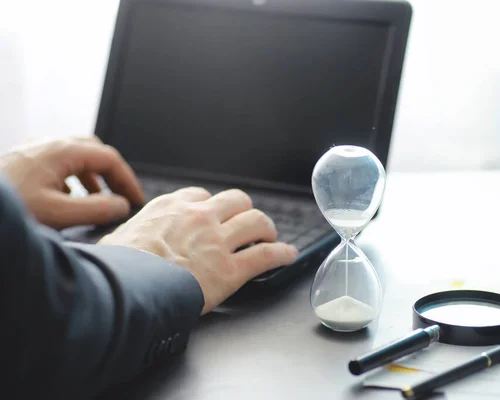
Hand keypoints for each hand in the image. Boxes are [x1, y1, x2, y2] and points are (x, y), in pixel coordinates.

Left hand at [0, 137, 143, 228]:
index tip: (136, 201)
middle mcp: (49, 145)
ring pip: (76, 156)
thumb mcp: (58, 214)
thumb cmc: (10, 208)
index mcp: (62, 152)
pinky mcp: (23, 163)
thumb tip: (121, 205)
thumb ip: (97, 209)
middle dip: (112, 174)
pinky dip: (74, 178)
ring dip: (94, 176)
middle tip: (121, 196)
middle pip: (95, 151)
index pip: (110, 158)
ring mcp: (34, 152)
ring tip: (99, 199)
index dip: (128, 180)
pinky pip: (58, 163)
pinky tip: (68, 199)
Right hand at [98, 187, 298, 313]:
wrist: (125, 290)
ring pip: (257, 221)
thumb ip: (127, 235)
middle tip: (247, 225)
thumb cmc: (116, 269)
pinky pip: (267, 255)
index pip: (202, 195)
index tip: (216, 216)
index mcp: (171, 207)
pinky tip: (289, 255)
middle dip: (244, 211)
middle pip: (237, 201)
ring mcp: (217, 241)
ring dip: (266, 229)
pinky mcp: (230, 269)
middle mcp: (199, 217)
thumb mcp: (115, 241)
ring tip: (269, 237)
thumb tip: (119, 242)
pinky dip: (282, 253)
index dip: (213, 206)